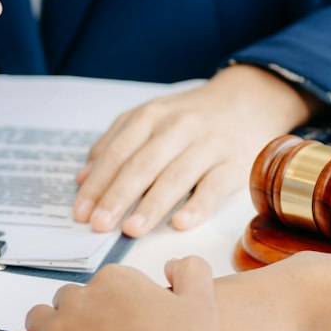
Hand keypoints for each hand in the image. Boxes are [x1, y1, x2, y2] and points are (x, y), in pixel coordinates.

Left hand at [0, 259, 251, 330]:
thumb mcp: (202, 304)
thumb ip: (190, 273)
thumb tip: (171, 264)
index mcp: (115, 281)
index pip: (98, 289)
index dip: (106, 314)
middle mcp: (81, 298)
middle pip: (66, 304)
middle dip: (76, 324)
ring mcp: (57, 330)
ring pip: (37, 322)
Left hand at [74, 64, 314, 235]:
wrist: (249, 101)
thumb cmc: (190, 117)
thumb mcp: (150, 118)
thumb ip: (115, 144)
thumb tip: (83, 178)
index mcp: (152, 116)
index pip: (118, 152)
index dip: (98, 183)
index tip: (81, 212)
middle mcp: (179, 127)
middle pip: (143, 164)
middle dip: (118, 196)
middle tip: (99, 225)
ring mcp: (209, 145)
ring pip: (176, 176)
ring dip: (152, 205)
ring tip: (131, 229)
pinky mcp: (235, 164)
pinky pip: (214, 187)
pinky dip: (197, 206)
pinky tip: (179, 223)